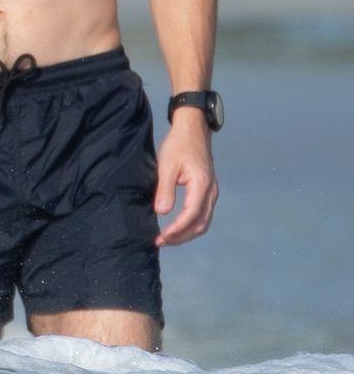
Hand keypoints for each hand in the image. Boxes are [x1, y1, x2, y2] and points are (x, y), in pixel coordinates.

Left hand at [153, 117, 216, 245]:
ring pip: (204, 222)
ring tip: (167, 239)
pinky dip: (191, 225)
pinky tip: (177, 228)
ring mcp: (212, 192)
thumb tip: (162, 212)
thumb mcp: (166, 165)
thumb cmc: (178, 145)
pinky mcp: (209, 191)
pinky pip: (203, 214)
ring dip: (186, 233)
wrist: (194, 130)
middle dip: (181, 237)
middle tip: (161, 242)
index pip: (191, 215)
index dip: (177, 230)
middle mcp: (211, 192)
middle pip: (200, 224)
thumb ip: (164, 189)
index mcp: (202, 185)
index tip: (161, 237)